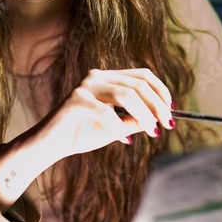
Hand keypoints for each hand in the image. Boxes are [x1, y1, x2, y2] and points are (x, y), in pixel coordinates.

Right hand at [0, 68, 174, 207]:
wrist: (50, 145)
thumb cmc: (82, 134)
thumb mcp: (118, 127)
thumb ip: (137, 120)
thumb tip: (163, 118)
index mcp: (108, 78)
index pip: (143, 76)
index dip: (161, 91)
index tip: (172, 112)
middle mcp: (98, 76)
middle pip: (138, 84)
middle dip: (157, 106)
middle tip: (166, 126)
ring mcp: (85, 86)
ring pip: (126, 94)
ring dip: (144, 114)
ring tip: (151, 132)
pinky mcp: (75, 101)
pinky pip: (105, 112)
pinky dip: (119, 127)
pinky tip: (126, 141)